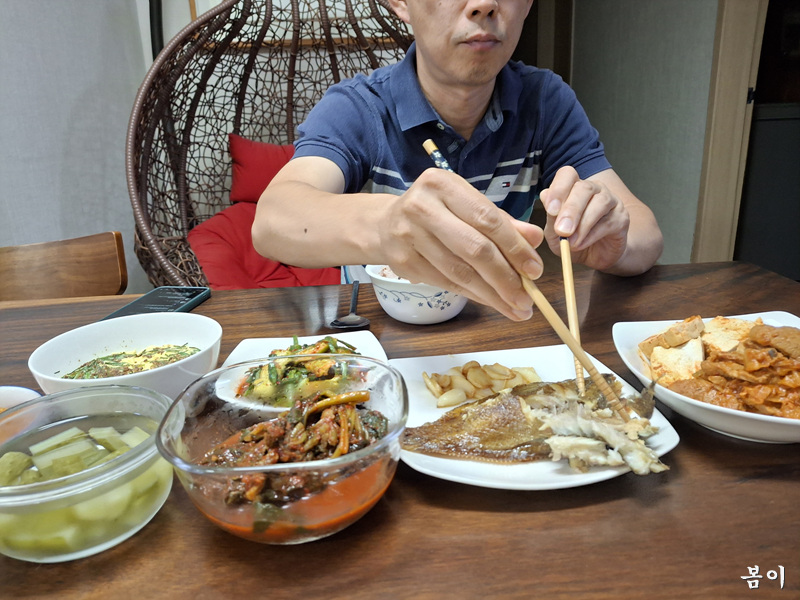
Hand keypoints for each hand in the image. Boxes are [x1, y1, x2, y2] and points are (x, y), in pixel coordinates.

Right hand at [378, 168, 543, 319]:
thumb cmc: (437, 212)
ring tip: (514, 307)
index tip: (536, 271)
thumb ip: (501, 221)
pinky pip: (446, 283)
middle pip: (474, 248)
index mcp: (443, 184)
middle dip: (505, 278)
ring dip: (491, 294)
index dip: (515, 247)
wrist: (386, 224)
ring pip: (460, 272)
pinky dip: (472, 295)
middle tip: (527, 299)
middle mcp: (422, 207)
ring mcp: (408, 235)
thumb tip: (536, 239)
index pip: (488, 219)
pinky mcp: (402, 262)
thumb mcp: (467, 205)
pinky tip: (490, 301)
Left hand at [539, 166, 630, 271]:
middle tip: (561, 230)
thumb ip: (551, 216)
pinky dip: (591, 235)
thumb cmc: (573, 240)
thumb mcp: (554, 233)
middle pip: (584, 188)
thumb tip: (545, 195)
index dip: (558, 189)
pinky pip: (608, 222)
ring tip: (570, 242)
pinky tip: (580, 244)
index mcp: (573, 187)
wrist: (594, 257)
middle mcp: (593, 189)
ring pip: (600, 202)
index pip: (567, 174)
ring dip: (582, 224)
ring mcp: (610, 201)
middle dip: (571, 210)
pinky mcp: (622, 217)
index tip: (551, 210)